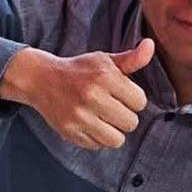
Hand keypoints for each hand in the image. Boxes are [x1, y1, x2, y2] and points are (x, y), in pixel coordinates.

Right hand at [1, 38, 153, 148]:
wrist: (41, 79)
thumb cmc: (79, 70)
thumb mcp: (104, 60)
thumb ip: (131, 59)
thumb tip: (150, 45)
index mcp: (104, 76)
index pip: (140, 101)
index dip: (134, 99)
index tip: (122, 95)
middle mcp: (92, 96)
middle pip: (131, 123)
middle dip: (125, 116)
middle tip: (112, 108)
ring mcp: (80, 116)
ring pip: (117, 140)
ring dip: (114, 131)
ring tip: (105, 119)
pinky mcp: (70, 132)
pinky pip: (98, 146)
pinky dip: (98, 138)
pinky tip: (90, 124)